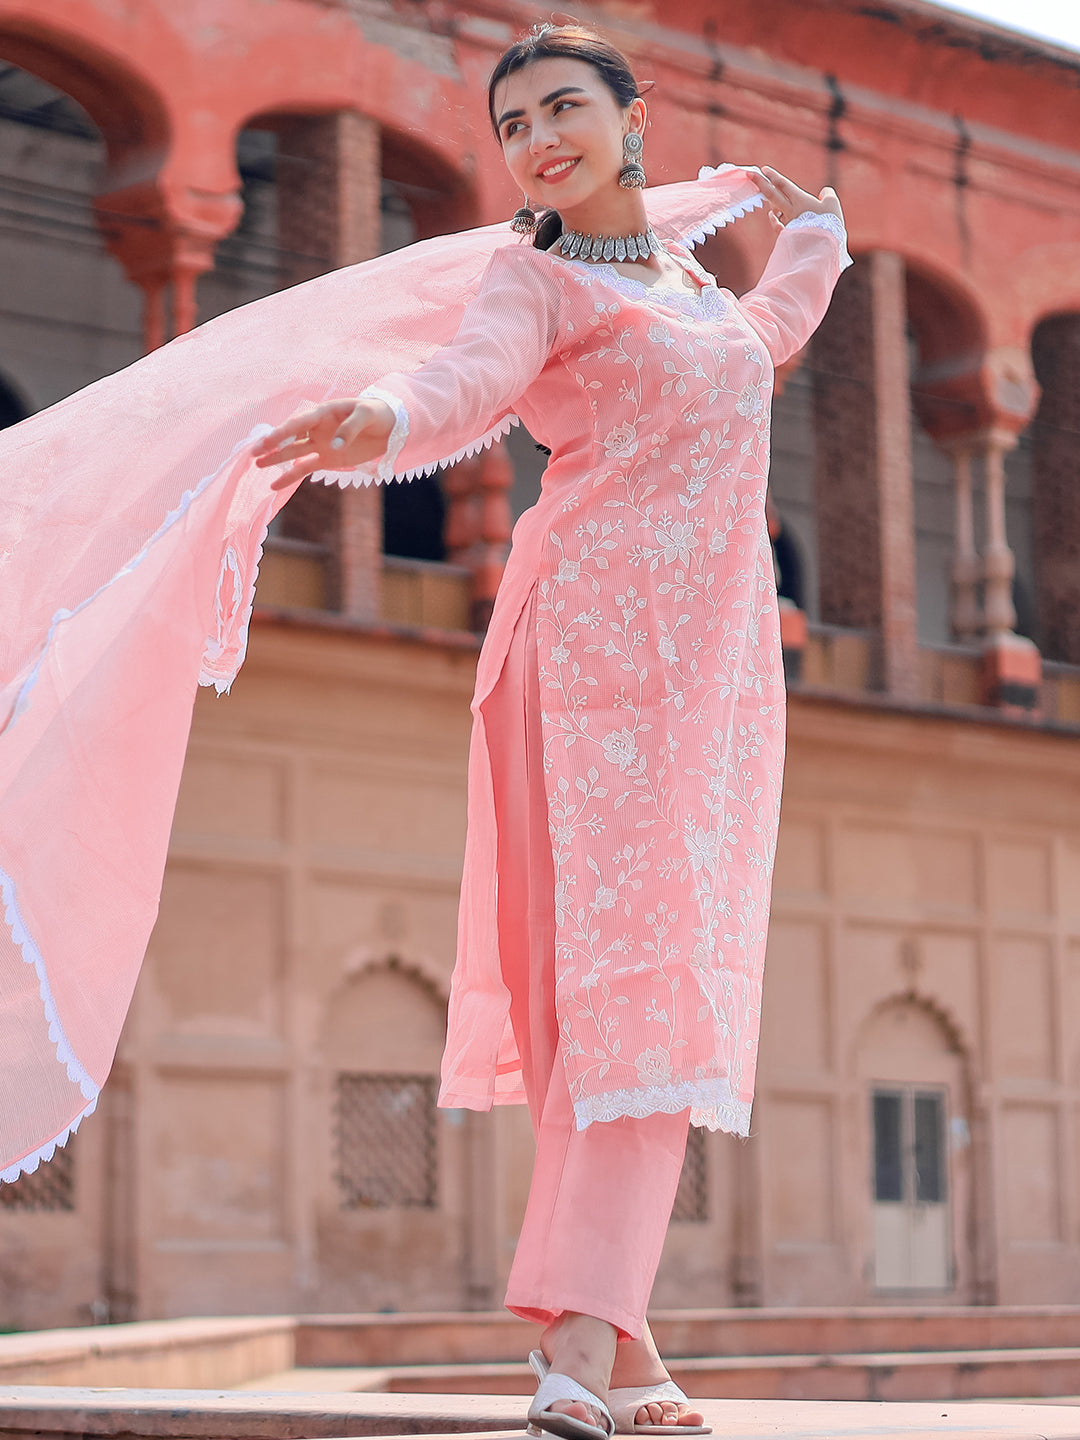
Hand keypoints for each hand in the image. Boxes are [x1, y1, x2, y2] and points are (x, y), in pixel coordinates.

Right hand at [253, 397, 395, 490]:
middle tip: (253, 453)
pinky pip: (305, 468)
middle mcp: (318, 428)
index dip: (282, 432)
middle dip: (272, 444)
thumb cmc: (379, 414)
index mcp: (324, 412)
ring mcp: (321, 444)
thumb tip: (334, 445)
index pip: (299, 422)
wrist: (392, 426)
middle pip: (290, 437)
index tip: (267, 441)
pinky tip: (273, 485)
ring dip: (276, 459)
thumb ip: (350, 428)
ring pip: (293, 452)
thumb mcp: (367, 415)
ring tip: (258, 465)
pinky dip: (290, 477)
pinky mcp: (328, 459)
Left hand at [754, 166, 843, 232]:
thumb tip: (824, 193)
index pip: (783, 185)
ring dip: (771, 201)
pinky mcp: (788, 235)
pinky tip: (771, 216)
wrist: (823, 247)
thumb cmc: (830, 224)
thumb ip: (827, 195)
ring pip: (774, 209)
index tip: (763, 169)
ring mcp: (787, 223)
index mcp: (800, 200)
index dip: (773, 176)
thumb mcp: (833, 205)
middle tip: (749, 174)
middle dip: (760, 183)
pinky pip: (777, 226)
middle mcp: (790, 210)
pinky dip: (773, 220)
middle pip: (772, 195)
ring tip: (769, 194)